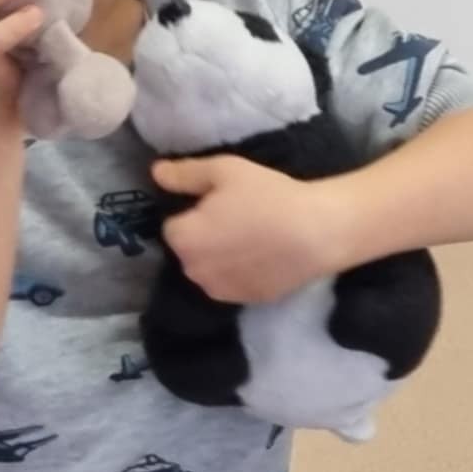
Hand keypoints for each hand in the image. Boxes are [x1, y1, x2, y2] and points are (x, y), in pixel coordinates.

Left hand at [154, 156, 341, 303]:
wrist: (317, 232)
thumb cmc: (269, 196)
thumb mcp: (225, 170)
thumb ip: (184, 174)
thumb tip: (155, 173)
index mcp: (183, 239)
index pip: (173, 225)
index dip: (195, 212)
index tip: (222, 203)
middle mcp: (193, 271)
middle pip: (190, 249)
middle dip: (205, 236)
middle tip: (239, 218)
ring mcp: (220, 290)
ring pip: (209, 268)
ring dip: (220, 257)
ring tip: (253, 239)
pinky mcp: (245, 301)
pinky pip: (232, 283)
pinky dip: (240, 272)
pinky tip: (263, 257)